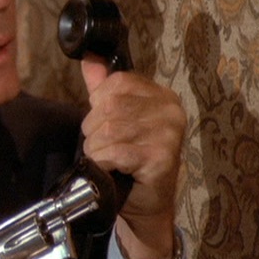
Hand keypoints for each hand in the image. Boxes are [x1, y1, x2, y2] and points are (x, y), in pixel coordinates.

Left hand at [80, 54, 185, 258]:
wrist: (146, 202)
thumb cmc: (129, 157)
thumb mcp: (114, 116)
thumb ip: (102, 86)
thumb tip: (88, 55)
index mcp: (160, 94)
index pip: (117, 82)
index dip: (99, 104)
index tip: (104, 123)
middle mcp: (170, 109)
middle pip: (110, 107)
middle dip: (94, 130)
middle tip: (104, 146)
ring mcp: (169, 133)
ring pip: (108, 130)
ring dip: (97, 148)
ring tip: (108, 158)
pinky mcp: (161, 157)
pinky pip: (115, 152)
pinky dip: (104, 162)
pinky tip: (113, 168)